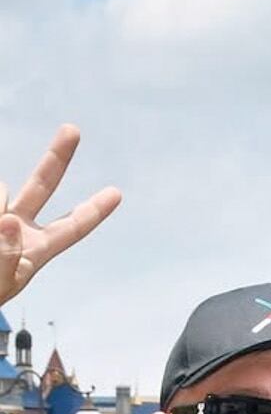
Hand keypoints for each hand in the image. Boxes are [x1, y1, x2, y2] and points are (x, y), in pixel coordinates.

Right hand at [0, 126, 120, 306]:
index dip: (94, 211)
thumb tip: (8, 220)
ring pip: (1, 192)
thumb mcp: (0, 283)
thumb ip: (5, 255)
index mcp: (36, 249)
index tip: (116, 193)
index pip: (72, 227)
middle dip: (57, 156)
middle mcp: (19, 225)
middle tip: (73, 129)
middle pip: (42, 183)